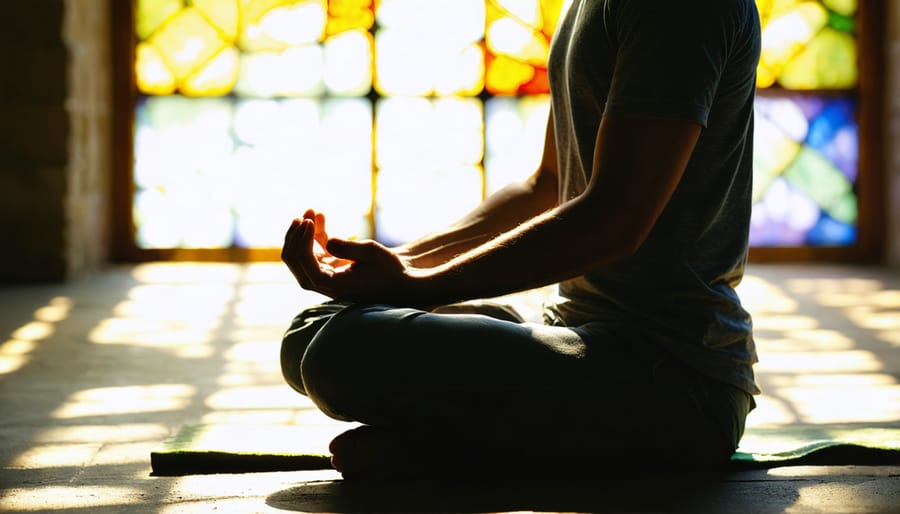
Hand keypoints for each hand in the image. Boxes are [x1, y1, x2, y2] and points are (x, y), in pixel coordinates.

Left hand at [281, 209, 415, 303]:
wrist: (400, 279)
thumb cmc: (389, 269)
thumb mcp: (372, 254)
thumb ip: (348, 248)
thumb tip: (327, 243)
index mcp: (334, 285)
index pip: (306, 265)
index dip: (302, 242)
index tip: (308, 221)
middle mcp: (325, 283)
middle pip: (295, 263)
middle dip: (294, 238)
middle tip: (301, 217)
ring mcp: (326, 275)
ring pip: (300, 256)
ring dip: (301, 234)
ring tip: (310, 211)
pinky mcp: (330, 267)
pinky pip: (314, 250)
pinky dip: (313, 235)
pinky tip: (319, 215)